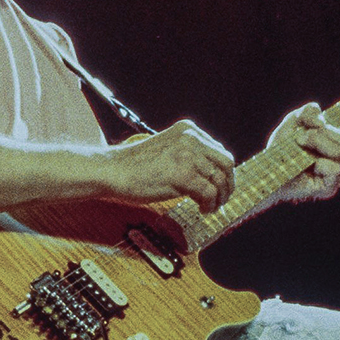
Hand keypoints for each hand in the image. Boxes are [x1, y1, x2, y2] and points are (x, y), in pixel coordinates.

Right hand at [100, 120, 235, 212]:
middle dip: (227, 185)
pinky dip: (209, 205)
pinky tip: (201, 209)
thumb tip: (212, 175)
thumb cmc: (135, 166)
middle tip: (220, 200)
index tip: (218, 188)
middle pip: (226, 164)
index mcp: (188, 130)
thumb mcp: (167, 150)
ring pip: (220, 180)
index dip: (223, 173)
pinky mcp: (182, 175)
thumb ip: (189, 155)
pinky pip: (209, 193)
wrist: (112, 170)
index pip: (220, 151)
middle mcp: (191, 139)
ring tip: (209, 207)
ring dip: (219, 198)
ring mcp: (187, 156)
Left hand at [268, 102, 339, 202]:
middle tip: (301, 137)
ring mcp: (336, 175)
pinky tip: (310, 164)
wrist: (268, 170)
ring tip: (299, 144)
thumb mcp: (293, 123)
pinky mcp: (329, 187)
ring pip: (339, 150)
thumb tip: (320, 117)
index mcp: (337, 146)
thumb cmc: (283, 147)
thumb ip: (307, 112)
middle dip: (322, 132)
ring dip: (317, 142)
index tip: (326, 126)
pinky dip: (321, 162)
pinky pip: (335, 168)